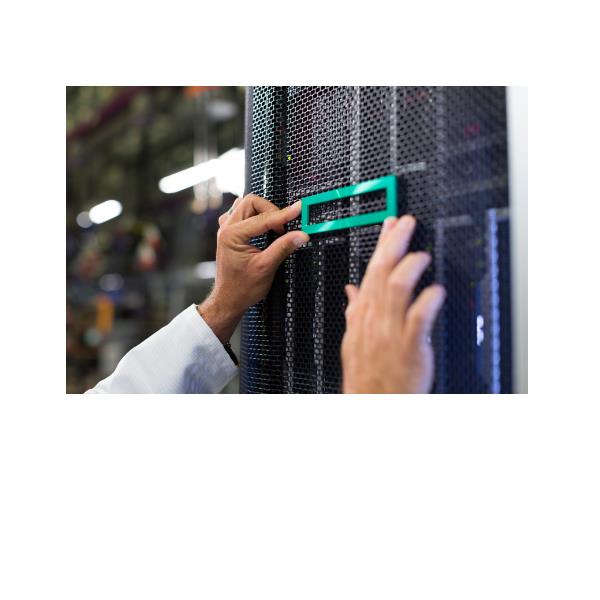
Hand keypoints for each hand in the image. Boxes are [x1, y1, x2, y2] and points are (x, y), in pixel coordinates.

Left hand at [198, 194, 308, 342]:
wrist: (229, 299)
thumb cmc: (242, 288)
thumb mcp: (266, 267)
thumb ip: (283, 247)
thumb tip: (300, 235)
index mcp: (232, 235)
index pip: (263, 218)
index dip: (283, 214)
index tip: (298, 210)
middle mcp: (226, 228)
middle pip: (251, 202)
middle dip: (271, 210)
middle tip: (283, 227)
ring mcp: (226, 229)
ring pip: (246, 205)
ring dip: (262, 212)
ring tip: (274, 227)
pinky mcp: (230, 232)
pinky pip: (242, 213)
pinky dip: (255, 216)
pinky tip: (263, 227)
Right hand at [341, 215, 445, 392]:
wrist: (371, 404)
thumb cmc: (367, 374)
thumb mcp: (353, 339)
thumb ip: (355, 310)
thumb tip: (351, 289)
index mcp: (363, 315)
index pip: (372, 271)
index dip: (383, 245)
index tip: (392, 224)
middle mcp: (375, 319)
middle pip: (382, 273)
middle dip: (395, 244)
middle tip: (407, 223)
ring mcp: (390, 332)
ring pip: (397, 290)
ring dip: (410, 268)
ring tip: (422, 255)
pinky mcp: (409, 347)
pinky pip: (418, 320)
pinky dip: (428, 302)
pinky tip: (437, 291)